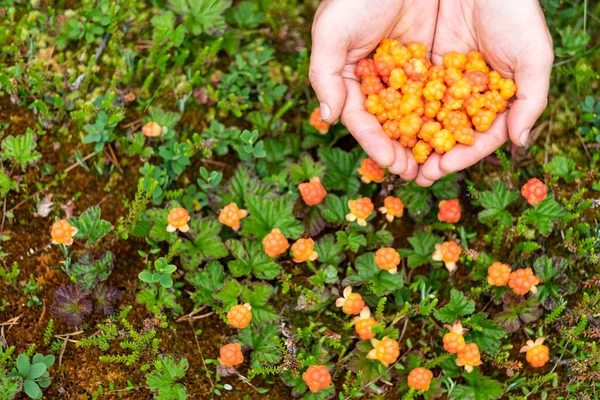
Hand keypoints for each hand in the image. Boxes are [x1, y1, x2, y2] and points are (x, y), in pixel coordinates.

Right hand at [309, 0, 437, 178]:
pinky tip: (459, 131)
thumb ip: (324, 76)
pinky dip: (448, 112)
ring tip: (440, 163)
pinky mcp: (433, 60)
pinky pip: (442, 91)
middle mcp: (380, 81)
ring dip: (427, 140)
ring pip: (418, 113)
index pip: (364, 120)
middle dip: (404, 151)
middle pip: (392, 124)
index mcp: (351, 79)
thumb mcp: (331, 32)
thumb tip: (328, 118)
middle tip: (419, 174)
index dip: (377, 145)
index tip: (394, 166)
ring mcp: (408, 72)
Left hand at [415, 0, 552, 185]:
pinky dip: (402, 109)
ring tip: (398, 159)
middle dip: (433, 155)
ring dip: (415, 140)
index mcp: (498, 98)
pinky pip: (412, 91)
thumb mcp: (533, 56)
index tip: (441, 170)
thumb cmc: (517, 13)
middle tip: (415, 176)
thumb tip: (520, 142)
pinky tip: (387, 126)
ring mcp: (448, 80)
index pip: (480, 136)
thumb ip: (529, 101)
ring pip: (429, 116)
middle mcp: (471, 93)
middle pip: (450, 132)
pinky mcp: (426, 64)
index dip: (462, 155)